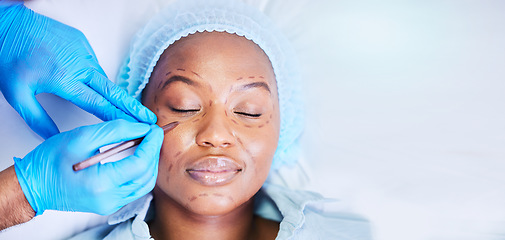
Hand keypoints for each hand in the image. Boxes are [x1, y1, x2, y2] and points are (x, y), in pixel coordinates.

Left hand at [0, 4, 155, 138]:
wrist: (8, 25)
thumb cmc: (9, 56)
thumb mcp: (16, 94)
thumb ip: (36, 119)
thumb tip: (53, 137)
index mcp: (65, 80)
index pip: (99, 105)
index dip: (120, 118)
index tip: (136, 126)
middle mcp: (79, 65)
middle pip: (113, 91)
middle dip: (133, 107)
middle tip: (149, 118)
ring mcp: (82, 51)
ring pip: (102, 78)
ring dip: (113, 93)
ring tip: (124, 107)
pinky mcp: (82, 42)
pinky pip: (94, 64)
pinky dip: (96, 76)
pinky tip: (93, 83)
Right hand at [13, 120, 162, 214]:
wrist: (34, 185)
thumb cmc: (50, 161)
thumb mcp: (82, 137)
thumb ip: (116, 131)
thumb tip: (141, 127)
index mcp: (101, 184)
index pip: (140, 164)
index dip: (152, 145)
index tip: (155, 129)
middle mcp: (109, 199)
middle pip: (146, 175)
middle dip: (154, 152)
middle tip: (153, 133)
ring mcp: (110, 205)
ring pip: (144, 184)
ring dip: (149, 163)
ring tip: (147, 143)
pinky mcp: (109, 204)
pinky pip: (135, 189)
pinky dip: (140, 172)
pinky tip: (137, 156)